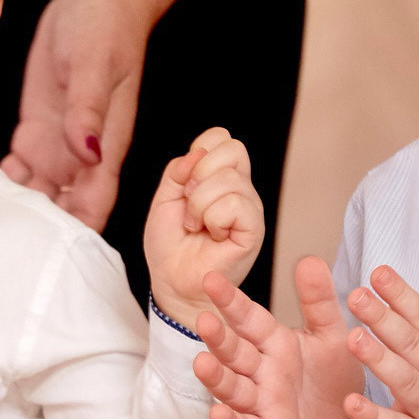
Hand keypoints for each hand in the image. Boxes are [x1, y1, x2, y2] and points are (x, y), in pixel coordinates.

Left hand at [3, 0, 189, 231]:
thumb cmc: (106, 28)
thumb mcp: (94, 64)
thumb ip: (89, 108)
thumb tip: (89, 152)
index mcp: (104, 146)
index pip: (93, 203)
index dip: (74, 230)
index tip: (43, 248)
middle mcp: (81, 153)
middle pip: (62, 208)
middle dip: (36, 227)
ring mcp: (57, 143)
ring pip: (37, 192)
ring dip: (14, 206)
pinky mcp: (37, 128)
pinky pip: (19, 168)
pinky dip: (2, 180)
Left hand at [145, 128, 263, 320]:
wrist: (172, 281)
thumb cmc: (171, 244)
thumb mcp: (164, 198)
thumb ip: (178, 171)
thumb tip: (198, 152)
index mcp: (221, 176)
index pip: (222, 137)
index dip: (199, 151)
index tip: (184, 182)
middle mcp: (241, 188)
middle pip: (233, 149)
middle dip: (198, 175)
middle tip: (189, 205)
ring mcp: (250, 208)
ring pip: (229, 180)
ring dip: (199, 205)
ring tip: (197, 226)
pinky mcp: (254, 229)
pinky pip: (234, 205)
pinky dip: (212, 220)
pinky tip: (212, 236)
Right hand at [199, 256, 363, 418]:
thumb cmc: (332, 378)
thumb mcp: (332, 336)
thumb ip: (319, 301)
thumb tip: (309, 259)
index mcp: (275, 344)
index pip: (249, 319)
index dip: (231, 301)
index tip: (211, 279)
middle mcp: (262, 371)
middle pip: (235, 352)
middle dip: (219, 338)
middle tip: (203, 320)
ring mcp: (261, 403)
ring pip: (233, 388)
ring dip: (217, 377)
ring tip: (202, 363)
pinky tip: (217, 414)